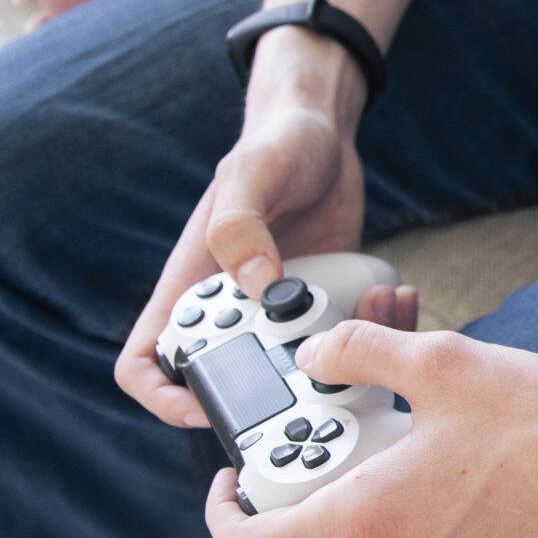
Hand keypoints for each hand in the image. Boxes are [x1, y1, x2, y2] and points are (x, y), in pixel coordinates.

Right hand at [115, 30, 412, 426]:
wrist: (325, 133)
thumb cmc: (276, 143)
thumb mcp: (252, 174)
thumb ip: (240, 225)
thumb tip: (253, 285)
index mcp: (192, 284)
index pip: (146, 361)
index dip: (162, 396)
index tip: (204, 405)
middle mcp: (233, 306)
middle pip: (230, 382)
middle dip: (272, 391)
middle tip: (316, 370)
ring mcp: (279, 310)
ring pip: (296, 370)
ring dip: (335, 363)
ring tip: (368, 316)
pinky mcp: (322, 304)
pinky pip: (341, 341)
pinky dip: (368, 332)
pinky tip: (391, 299)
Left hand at [204, 320, 537, 537]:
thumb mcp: (444, 362)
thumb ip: (359, 352)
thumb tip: (317, 356)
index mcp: (367, 520)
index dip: (224, 510)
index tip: (236, 474)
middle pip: (320, 522)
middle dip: (331, 458)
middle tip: (361, 401)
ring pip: (378, 527)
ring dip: (384, 471)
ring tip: (429, 410)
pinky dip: (428, 497)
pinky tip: (471, 448)